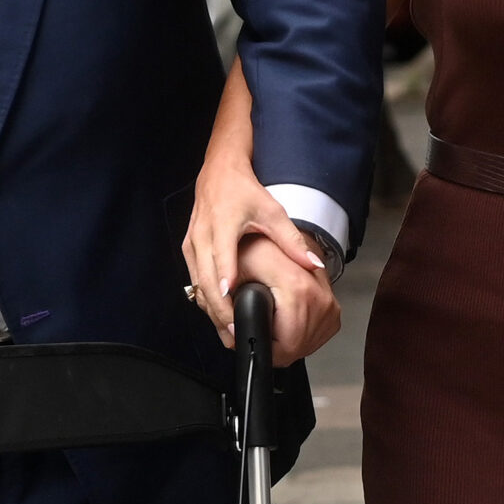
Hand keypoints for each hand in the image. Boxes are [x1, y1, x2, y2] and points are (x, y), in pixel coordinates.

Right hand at [183, 150, 340, 361]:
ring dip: (211, 308)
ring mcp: (192, 244)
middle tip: (234, 331)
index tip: (232, 303)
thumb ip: (292, 241)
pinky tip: (220, 315)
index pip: (221, 258)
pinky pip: (194, 280)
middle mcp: (203, 236)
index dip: (225, 283)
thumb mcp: (272, 212)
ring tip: (228, 331)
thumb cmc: (243, 191)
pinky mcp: (189, 249)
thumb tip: (314, 264)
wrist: (218, 172)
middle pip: (205, 279)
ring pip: (197, 283)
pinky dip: (206, 298)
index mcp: (223, 224)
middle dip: (218, 308)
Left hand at [229, 227, 341, 363]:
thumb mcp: (234, 272)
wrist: (278, 234)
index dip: (265, 350)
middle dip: (272, 348)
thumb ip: (225, 305)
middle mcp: (319, 298)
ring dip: (286, 344)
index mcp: (297, 289)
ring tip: (270, 324)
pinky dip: (299, 337)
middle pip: (296, 349)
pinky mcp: (333, 311)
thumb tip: (230, 336)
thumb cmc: (257, 250)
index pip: (287, 346)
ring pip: (306, 346)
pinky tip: (285, 323)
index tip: (251, 340)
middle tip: (256, 332)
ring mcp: (329, 305)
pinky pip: (315, 338)